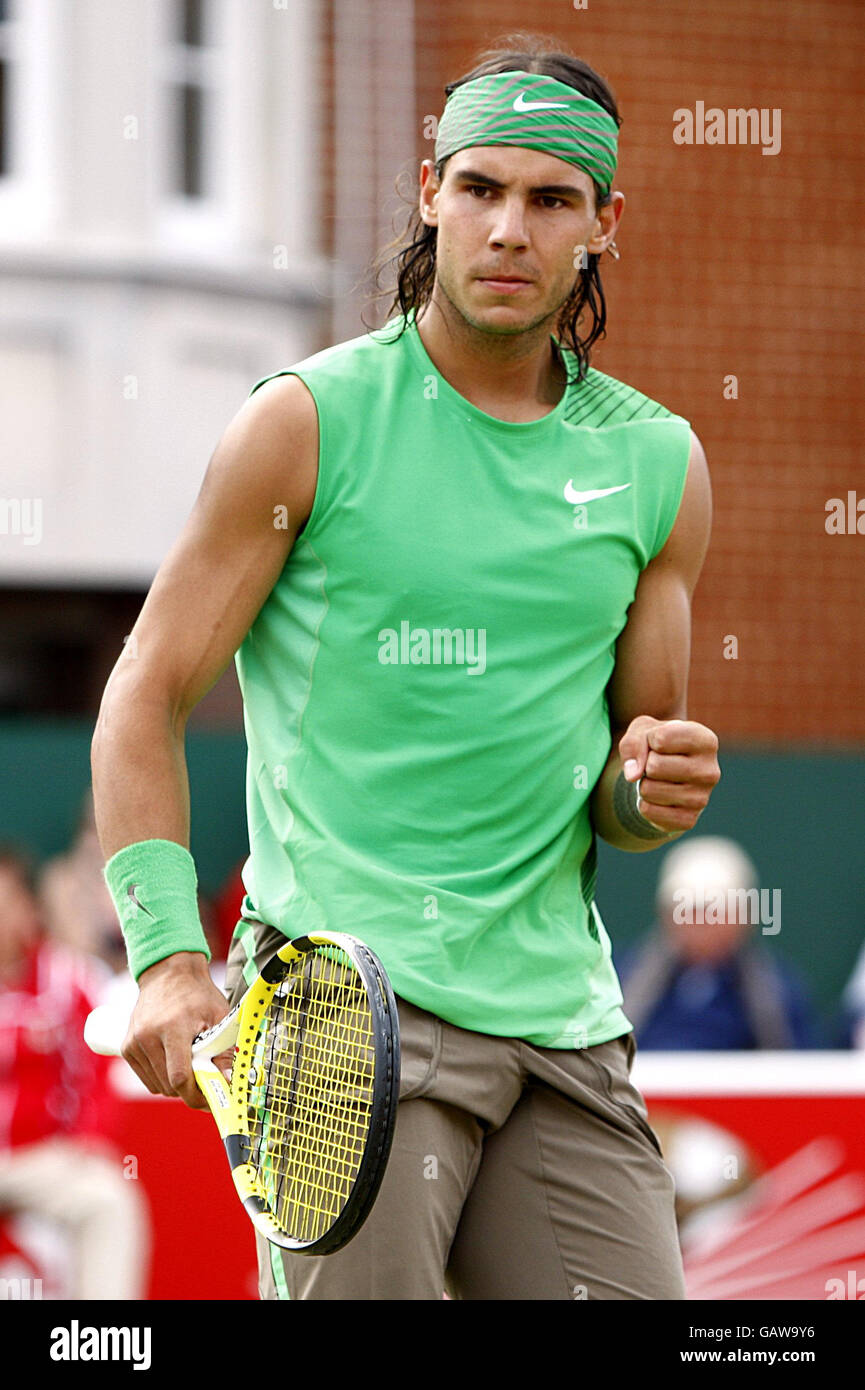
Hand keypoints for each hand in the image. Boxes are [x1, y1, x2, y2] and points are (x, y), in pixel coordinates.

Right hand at [122, 952, 230, 1108]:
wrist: (168, 973)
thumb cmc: (197, 994)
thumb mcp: (218, 1017)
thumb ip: (223, 1051)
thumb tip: (229, 1081)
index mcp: (172, 1028)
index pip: (179, 1077)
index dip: (196, 1094)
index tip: (212, 1097)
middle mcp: (147, 1037)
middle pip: (169, 1085)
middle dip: (190, 1089)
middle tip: (207, 1079)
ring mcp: (134, 1043)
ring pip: (158, 1086)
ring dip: (176, 1085)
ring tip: (190, 1064)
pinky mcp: (126, 1048)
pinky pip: (147, 1078)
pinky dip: (162, 1078)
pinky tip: (174, 1061)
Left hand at [619, 716, 719, 833]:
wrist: (667, 775)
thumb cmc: (657, 745)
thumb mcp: (643, 731)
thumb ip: (634, 743)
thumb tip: (633, 776)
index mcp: (706, 741)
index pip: (660, 738)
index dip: (649, 739)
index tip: (659, 743)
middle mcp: (710, 771)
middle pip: (654, 766)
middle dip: (645, 765)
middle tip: (657, 765)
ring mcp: (702, 799)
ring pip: (648, 790)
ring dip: (643, 784)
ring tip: (658, 780)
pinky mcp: (688, 820)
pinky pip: (648, 811)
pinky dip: (644, 803)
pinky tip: (658, 797)